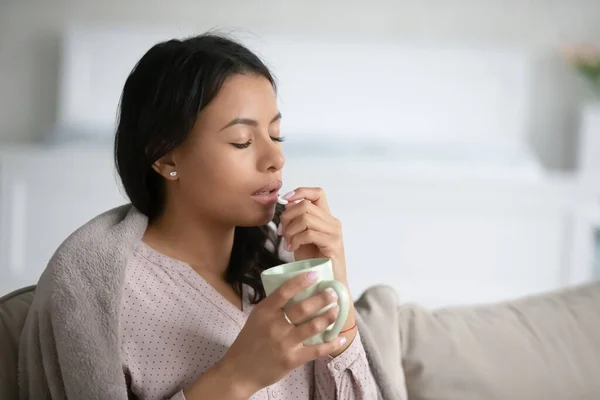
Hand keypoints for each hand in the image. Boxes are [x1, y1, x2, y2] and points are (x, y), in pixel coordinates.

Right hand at [218, 272, 346, 396]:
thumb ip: (273, 306)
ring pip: (313, 326)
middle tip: (332, 293)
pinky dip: (332, 343)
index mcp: (265, 311)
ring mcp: (285, 343)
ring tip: (337, 310)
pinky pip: (317, 349)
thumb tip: (296, 290)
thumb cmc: (250, 341)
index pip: (285, 291)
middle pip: (304, 308)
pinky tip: (341, 337)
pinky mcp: (293, 359)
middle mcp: (275, 325)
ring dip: (329, 316)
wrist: (240, 371)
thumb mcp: (256, 317)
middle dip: (323, 298)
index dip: (302, 281)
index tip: (316, 275)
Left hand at [279, 187, 346, 280]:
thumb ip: (297, 221)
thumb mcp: (301, 237)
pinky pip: (309, 233)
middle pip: (305, 205)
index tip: (285, 199)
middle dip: (287, 217)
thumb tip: (287, 204)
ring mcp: (334, 233)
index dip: (300, 191)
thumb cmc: (313, 262)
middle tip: (282, 233)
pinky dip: (295, 240)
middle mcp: (333, 222)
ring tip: (287, 243)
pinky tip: (292, 249)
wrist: (326, 283)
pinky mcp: (333, 244)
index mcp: (326, 218)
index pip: (317, 193)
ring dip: (290, 230)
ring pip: (305, 218)